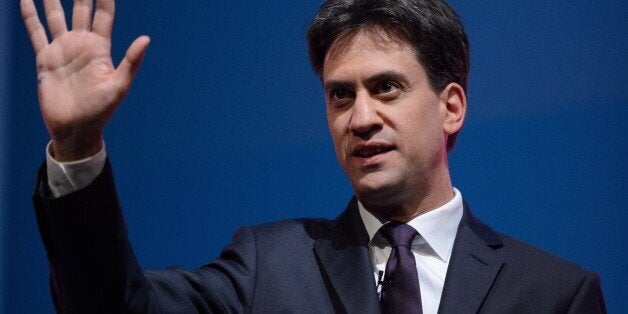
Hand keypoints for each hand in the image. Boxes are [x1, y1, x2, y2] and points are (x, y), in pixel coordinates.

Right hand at [21, 0, 149, 160]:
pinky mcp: (45, 59)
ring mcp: (62, 49)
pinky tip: (26, 0)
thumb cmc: (101, 111)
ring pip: (56, 15)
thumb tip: (146, 38)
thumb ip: (131, 61)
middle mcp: (81, 44)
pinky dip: (30, 16)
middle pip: (80, 8)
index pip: (103, 14)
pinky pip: (36, 32)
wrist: (75, 128)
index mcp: (100, 48)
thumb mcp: (119, 86)